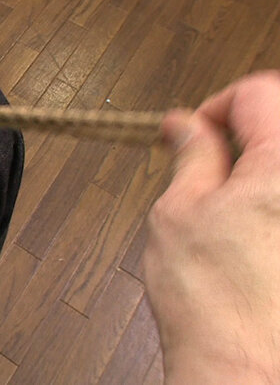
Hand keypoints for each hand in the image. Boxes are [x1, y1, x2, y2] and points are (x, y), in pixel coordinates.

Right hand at [145, 70, 279, 382]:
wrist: (242, 366)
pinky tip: (252, 236)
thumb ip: (191, 154)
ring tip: (228, 210)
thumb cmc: (211, 299)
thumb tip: (184, 123)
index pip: (257, 92)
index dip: (215, 108)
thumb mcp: (178, 211)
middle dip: (241, 137)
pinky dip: (270, 203)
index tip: (193, 135)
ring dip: (258, 171)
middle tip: (208, 170)